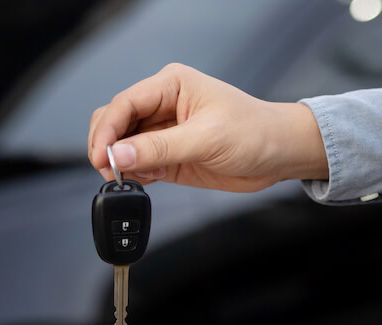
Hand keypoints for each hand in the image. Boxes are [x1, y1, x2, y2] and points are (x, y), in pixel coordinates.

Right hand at [88, 63, 328, 191]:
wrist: (280, 155)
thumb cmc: (256, 132)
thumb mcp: (206, 139)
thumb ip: (160, 148)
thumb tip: (120, 155)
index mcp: (171, 85)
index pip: (124, 103)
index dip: (107, 131)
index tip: (101, 157)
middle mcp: (163, 106)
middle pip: (115, 121)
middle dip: (107, 146)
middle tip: (109, 171)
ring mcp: (164, 132)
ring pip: (122, 145)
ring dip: (118, 163)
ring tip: (126, 179)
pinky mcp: (168, 156)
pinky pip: (138, 165)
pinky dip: (132, 176)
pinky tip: (140, 182)